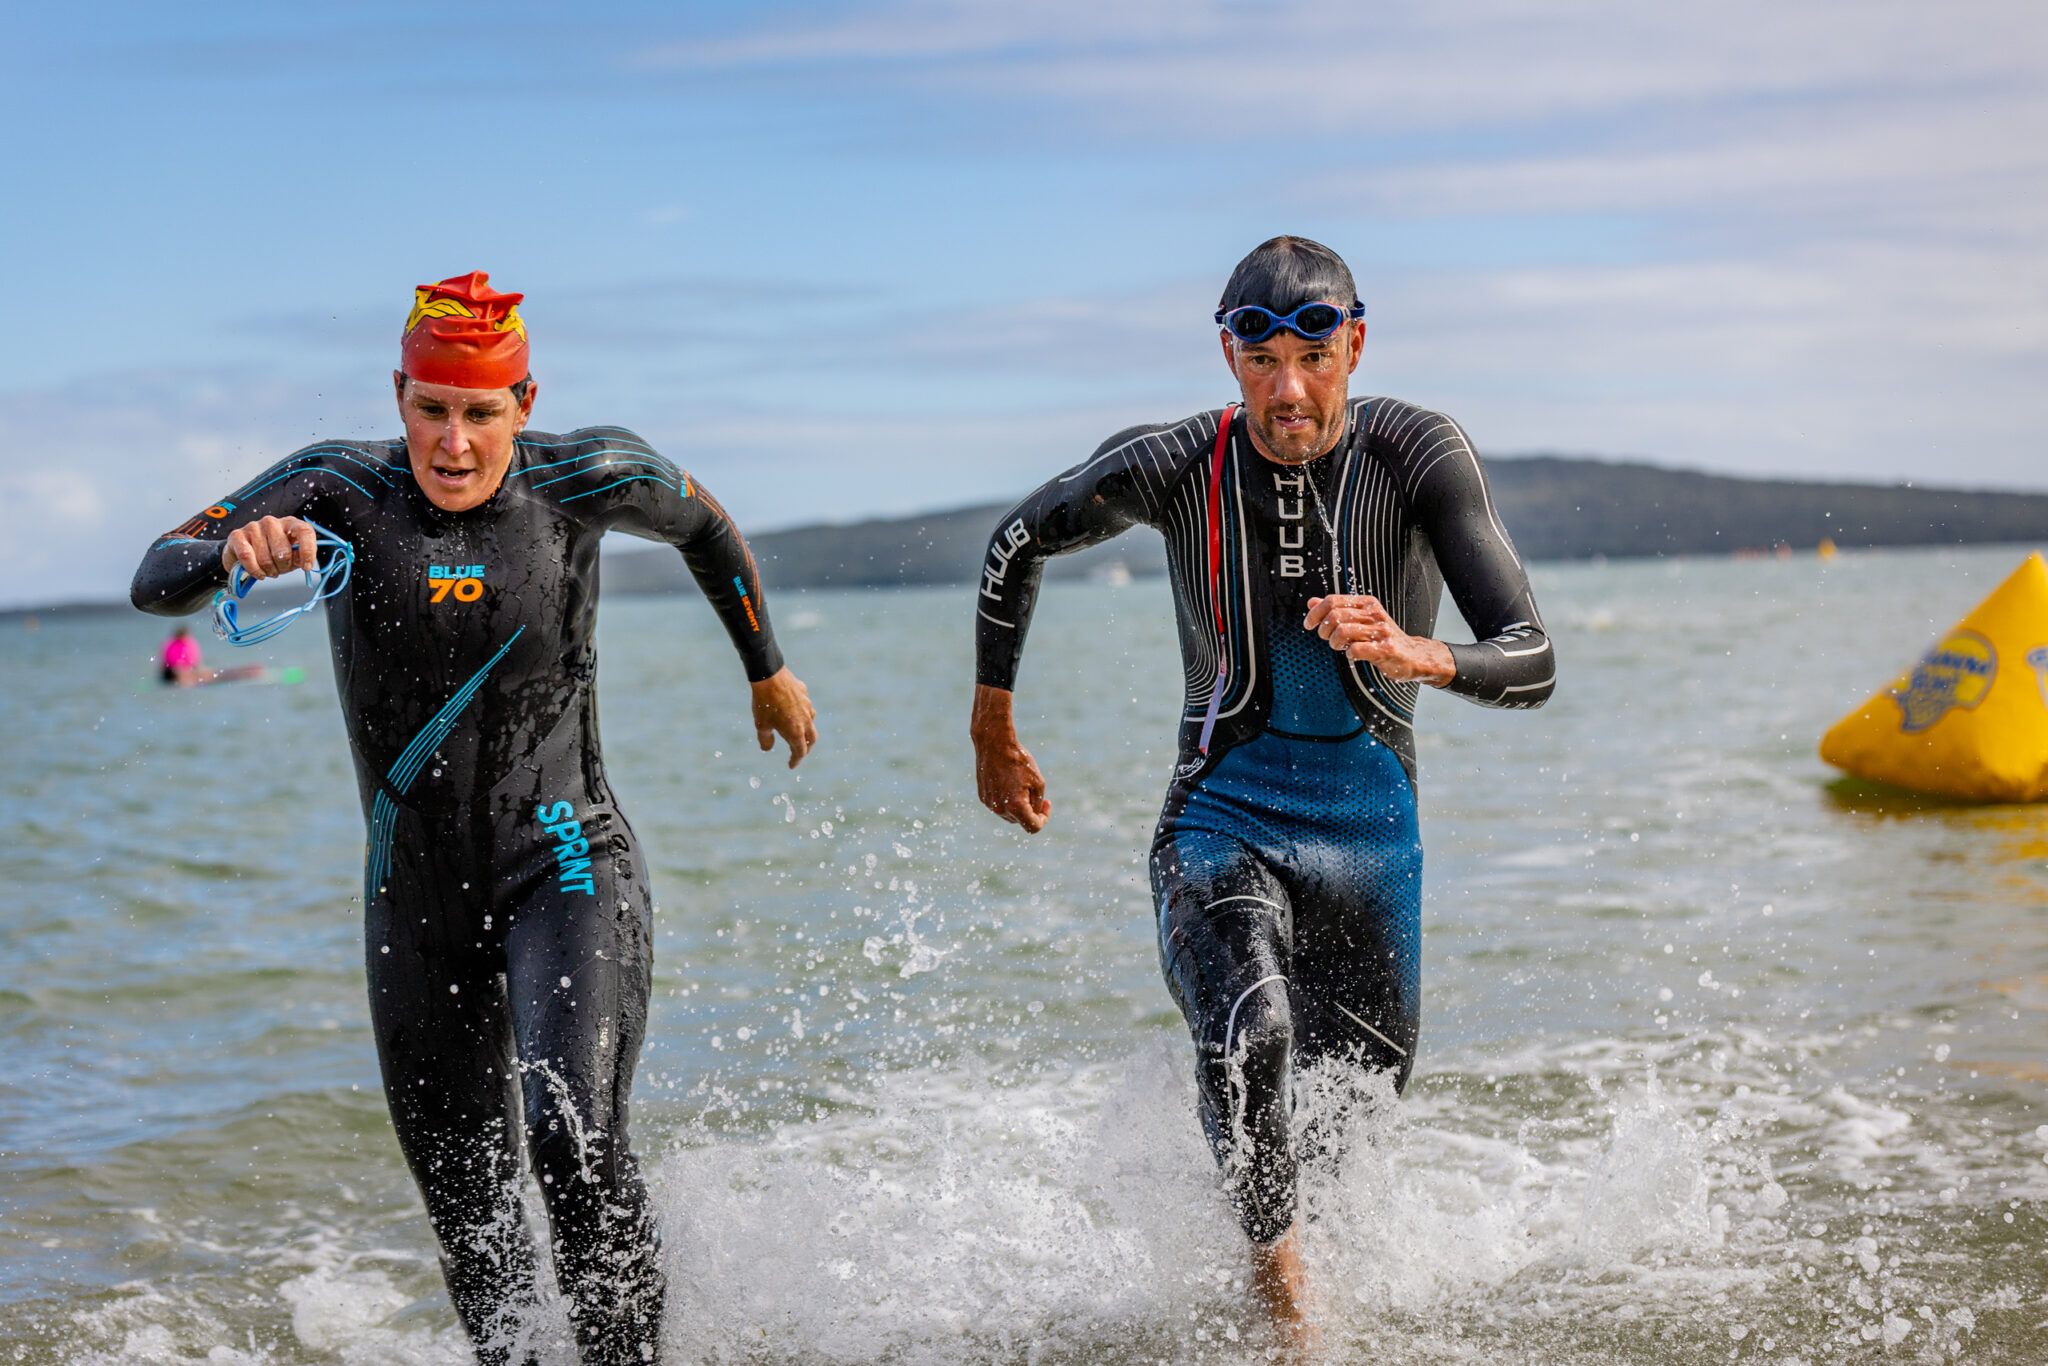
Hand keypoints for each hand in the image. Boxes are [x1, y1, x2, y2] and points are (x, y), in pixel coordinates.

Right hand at [221, 515, 318, 580]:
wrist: (246, 553)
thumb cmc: (274, 553)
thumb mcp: (292, 556)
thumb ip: (300, 558)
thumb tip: (304, 564)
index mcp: (290, 524)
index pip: (305, 532)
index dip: (308, 551)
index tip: (306, 567)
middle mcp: (272, 522)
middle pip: (283, 552)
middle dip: (283, 567)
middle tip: (280, 569)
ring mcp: (254, 527)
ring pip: (265, 558)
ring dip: (268, 570)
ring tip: (268, 570)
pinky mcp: (237, 535)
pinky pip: (247, 556)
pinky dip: (254, 570)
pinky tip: (258, 573)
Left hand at [751, 667, 817, 768]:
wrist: (769, 677)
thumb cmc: (764, 704)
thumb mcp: (761, 725)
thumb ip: (765, 740)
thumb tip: (767, 748)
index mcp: (796, 732)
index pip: (800, 752)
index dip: (796, 760)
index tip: (791, 765)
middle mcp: (806, 720)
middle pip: (811, 739)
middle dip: (806, 748)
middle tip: (799, 752)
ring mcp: (807, 706)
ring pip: (811, 722)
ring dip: (806, 730)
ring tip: (798, 731)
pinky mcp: (805, 694)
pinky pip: (806, 706)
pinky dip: (803, 713)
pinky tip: (794, 710)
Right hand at [971, 684, 1051, 832]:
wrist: (994, 744)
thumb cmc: (1019, 761)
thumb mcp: (1038, 782)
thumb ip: (1037, 804)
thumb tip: (1033, 815)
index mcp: (1016, 806)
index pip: (1033, 827)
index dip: (1043, 819)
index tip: (1046, 805)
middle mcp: (1000, 809)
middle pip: (1021, 820)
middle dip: (1030, 810)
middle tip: (1036, 792)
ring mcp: (990, 804)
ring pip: (1009, 814)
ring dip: (1018, 806)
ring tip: (1021, 784)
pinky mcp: (983, 797)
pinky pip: (999, 805)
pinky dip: (1006, 800)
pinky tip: (1009, 782)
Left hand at [1304, 594, 1455, 685]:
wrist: (1413, 655)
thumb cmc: (1385, 638)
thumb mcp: (1361, 619)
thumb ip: (1337, 610)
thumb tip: (1312, 602)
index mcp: (1366, 603)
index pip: (1332, 600)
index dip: (1316, 613)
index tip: (1309, 624)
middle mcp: (1373, 614)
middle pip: (1335, 615)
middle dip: (1324, 630)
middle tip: (1328, 639)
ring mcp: (1381, 631)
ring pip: (1342, 631)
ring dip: (1335, 643)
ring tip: (1341, 647)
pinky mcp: (1385, 649)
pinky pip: (1356, 650)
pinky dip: (1349, 655)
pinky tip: (1354, 655)